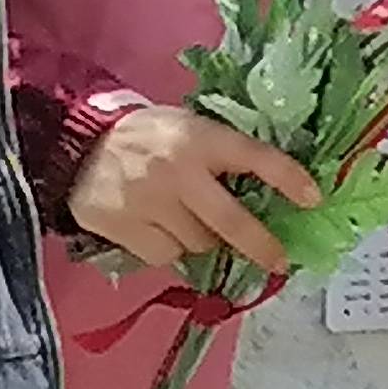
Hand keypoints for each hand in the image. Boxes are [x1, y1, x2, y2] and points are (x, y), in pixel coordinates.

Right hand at [68, 105, 320, 278]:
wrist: (75, 145)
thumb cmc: (145, 137)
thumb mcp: (186, 128)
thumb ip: (221, 155)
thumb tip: (266, 195)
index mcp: (198, 138)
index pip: (254, 157)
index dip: (288, 178)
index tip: (313, 199)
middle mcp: (177, 171)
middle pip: (232, 223)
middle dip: (261, 245)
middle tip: (278, 260)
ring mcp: (148, 202)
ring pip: (198, 244)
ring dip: (203, 239)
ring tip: (186, 218)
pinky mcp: (125, 228)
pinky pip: (166, 255)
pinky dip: (169, 249)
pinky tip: (156, 227)